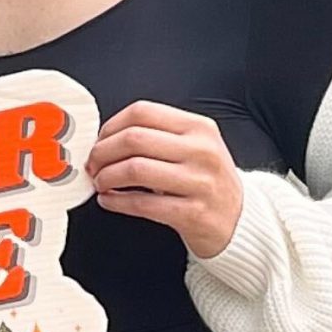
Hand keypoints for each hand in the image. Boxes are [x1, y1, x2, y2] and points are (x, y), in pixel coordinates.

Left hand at [87, 100, 243, 259]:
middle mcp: (201, 151)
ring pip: (135, 169)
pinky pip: (142, 204)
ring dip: (106, 177)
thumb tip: (104, 138)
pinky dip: (116, 201)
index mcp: (199, 127)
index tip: (98, 141)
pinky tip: (108, 200)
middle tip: (93, 164)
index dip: (110, 126)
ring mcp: (199, 182)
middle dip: (102, 152)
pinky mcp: (192, 213)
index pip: (142, 112)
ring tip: (101, 183)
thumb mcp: (194, 146)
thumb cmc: (205, 180)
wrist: (239, 219)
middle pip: (134, 138)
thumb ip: (157, 136)